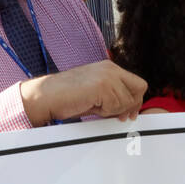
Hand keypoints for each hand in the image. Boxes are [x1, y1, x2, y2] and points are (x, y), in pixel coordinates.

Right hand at [20, 60, 147, 125]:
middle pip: (139, 89)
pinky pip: (115, 106)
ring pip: (127, 100)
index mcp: (110, 68)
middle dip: (131, 105)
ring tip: (95, 106)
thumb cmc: (67, 97)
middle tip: (119, 115)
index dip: (136, 100)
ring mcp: (107, 76)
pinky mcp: (102, 85)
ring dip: (113, 110)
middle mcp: (111, 69)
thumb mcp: (97, 93)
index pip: (138, 83)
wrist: (44, 96)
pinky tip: (92, 106)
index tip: (129, 113)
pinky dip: (105, 111)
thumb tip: (132, 109)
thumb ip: (115, 95)